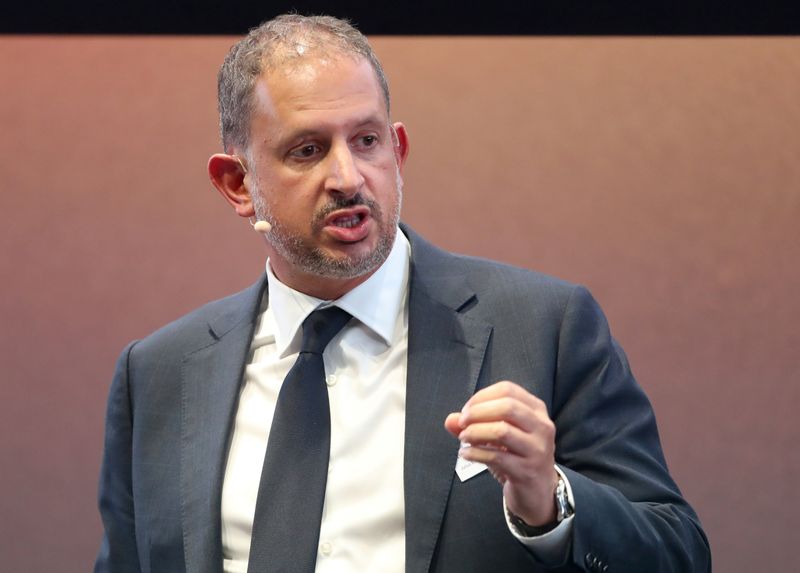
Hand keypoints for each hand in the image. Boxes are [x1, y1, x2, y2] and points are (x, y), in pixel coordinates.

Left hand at [445, 381, 558, 525]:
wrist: (538, 491)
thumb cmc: (516, 456)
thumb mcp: (498, 435)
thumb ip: (474, 423)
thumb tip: (450, 419)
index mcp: (536, 410)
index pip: (507, 390)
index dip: (481, 397)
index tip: (466, 410)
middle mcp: (542, 427)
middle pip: (508, 407)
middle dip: (478, 412)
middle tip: (462, 422)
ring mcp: (537, 450)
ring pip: (502, 431)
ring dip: (476, 432)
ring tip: (463, 438)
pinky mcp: (527, 472)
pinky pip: (497, 457)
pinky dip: (476, 453)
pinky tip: (466, 454)